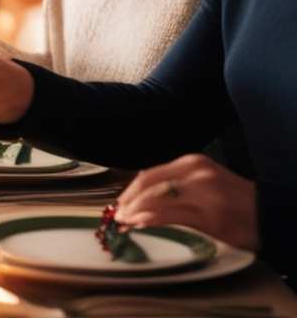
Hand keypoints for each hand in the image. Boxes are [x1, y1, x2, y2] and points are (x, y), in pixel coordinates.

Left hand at [115, 154, 258, 250]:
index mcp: (192, 162)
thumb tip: (142, 197)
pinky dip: (150, 220)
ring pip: (156, 200)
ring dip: (135, 212)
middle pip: (148, 185)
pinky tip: (140, 225)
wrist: (271, 213)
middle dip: (128, 201)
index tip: (120, 203)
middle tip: (117, 215)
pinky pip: (170, 216)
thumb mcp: (204, 182)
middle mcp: (195, 173)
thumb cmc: (235, 200)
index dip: (130, 190)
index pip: (150, 174)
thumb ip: (176, 185)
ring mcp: (202, 193)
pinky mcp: (209, 216)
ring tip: (124, 222)